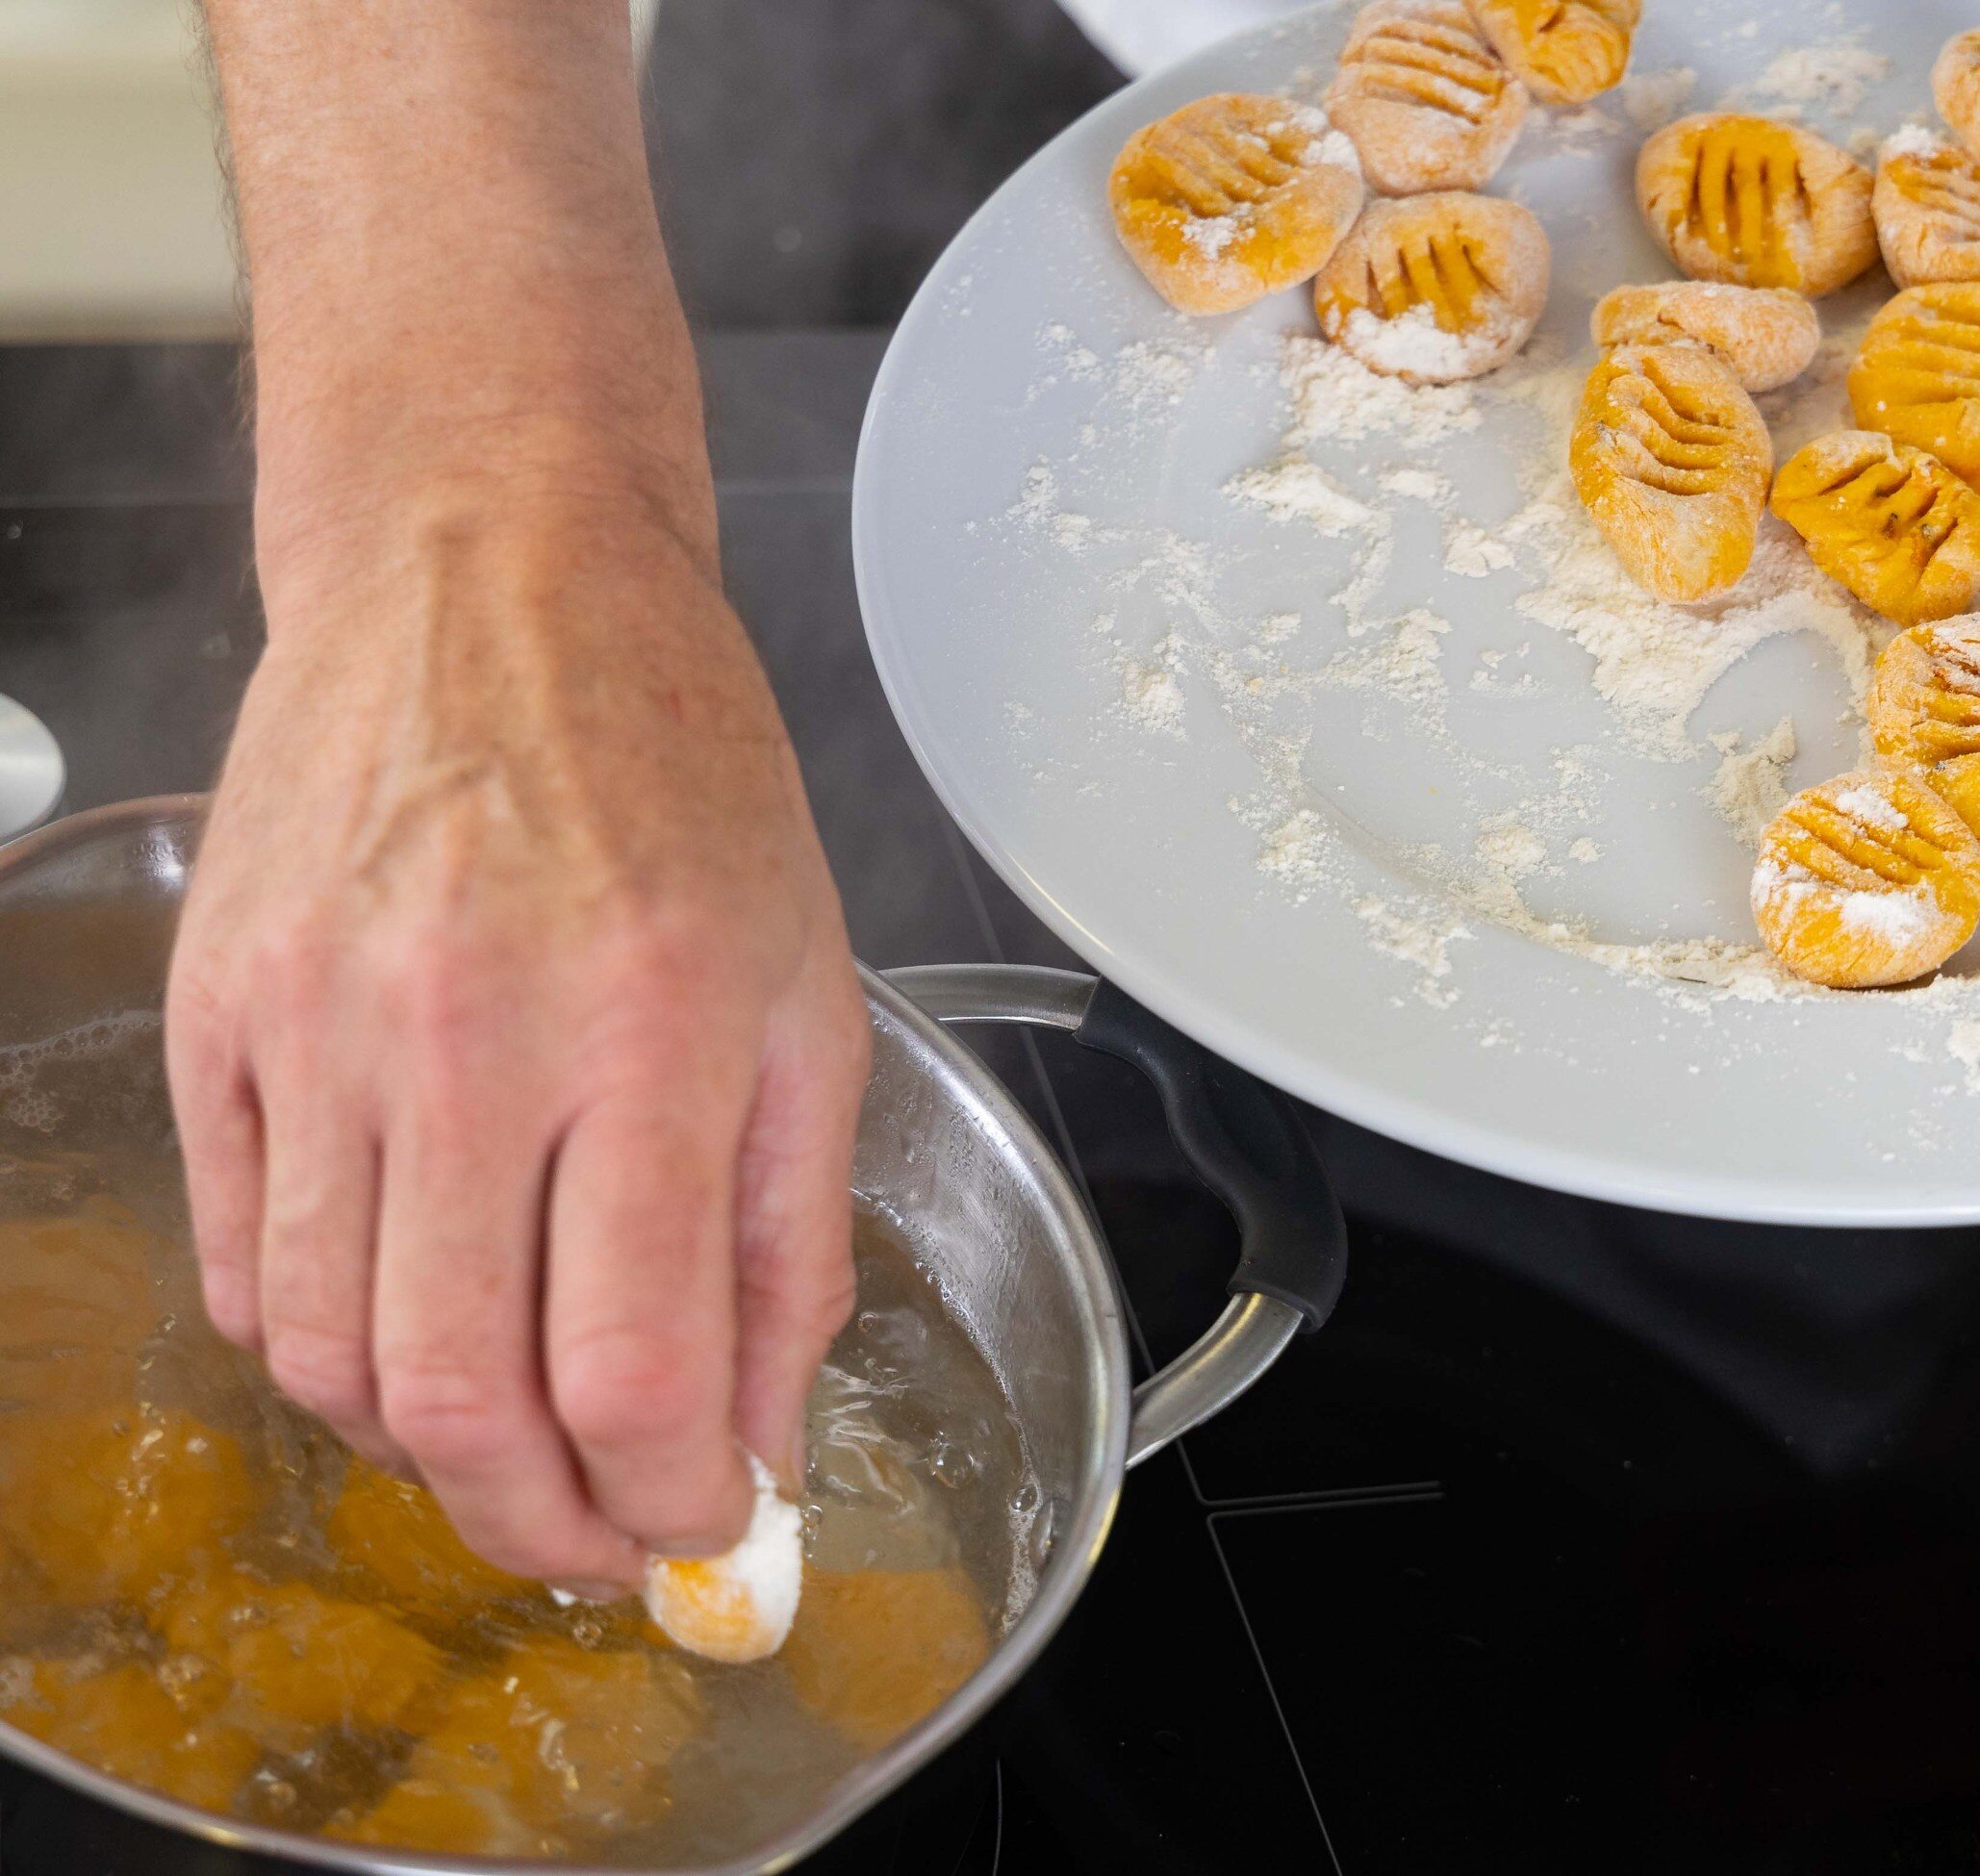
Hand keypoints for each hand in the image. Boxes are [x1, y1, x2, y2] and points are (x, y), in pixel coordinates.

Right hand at [166, 458, 867, 1589]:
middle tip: (596, 1537)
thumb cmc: (680, 776)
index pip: (638, 1372)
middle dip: (540, 1527)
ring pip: (330, 1361)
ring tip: (512, 1439)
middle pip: (458, 1404)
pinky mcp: (216, 1016)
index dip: (671, 1503)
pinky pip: (240, 1263)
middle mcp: (464, 1039)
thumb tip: (756, 1436)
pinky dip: (321, 1348)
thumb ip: (791, 1234)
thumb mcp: (806, 994)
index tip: (701, 1525)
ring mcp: (313, 1029)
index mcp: (649, 1031)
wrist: (492, 579)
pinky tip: (407, 1324)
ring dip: (427, 1455)